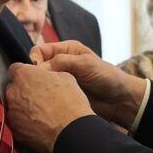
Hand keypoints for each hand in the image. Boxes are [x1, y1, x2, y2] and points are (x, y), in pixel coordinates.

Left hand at [4, 63, 94, 152]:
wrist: (70, 131)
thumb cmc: (70, 103)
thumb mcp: (65, 77)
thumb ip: (49, 74)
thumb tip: (47, 78)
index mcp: (23, 75)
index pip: (15, 69)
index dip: (25, 74)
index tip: (33, 79)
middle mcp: (12, 92)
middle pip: (13, 88)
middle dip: (23, 91)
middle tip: (40, 97)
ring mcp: (11, 112)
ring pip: (14, 106)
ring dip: (23, 108)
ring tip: (41, 114)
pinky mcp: (15, 130)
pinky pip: (17, 123)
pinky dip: (25, 124)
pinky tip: (39, 125)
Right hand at [29, 41, 147, 128]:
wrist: (119, 100)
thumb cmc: (106, 77)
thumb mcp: (85, 64)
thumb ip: (62, 62)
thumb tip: (38, 68)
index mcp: (65, 50)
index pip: (40, 50)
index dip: (33, 59)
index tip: (34, 71)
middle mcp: (60, 63)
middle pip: (36, 66)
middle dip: (33, 75)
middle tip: (35, 85)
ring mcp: (59, 80)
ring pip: (40, 82)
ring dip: (37, 87)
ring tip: (38, 95)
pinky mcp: (60, 94)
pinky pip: (46, 94)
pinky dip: (43, 97)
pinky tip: (43, 102)